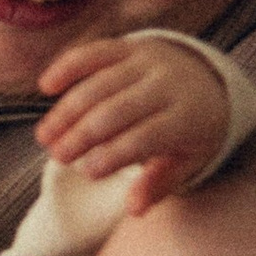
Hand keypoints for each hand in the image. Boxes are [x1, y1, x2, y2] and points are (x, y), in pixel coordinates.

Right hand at [38, 33, 229, 209]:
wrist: (210, 79)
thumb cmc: (192, 132)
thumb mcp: (187, 161)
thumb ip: (158, 184)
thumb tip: (134, 210)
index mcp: (187, 117)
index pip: (146, 136)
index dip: (116, 154)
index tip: (88, 172)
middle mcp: (167, 84)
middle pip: (117, 110)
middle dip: (83, 134)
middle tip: (58, 156)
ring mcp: (147, 61)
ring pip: (99, 83)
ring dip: (67, 110)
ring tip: (45, 136)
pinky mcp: (129, 45)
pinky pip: (94, 52)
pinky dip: (67, 67)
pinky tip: (45, 87)